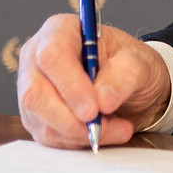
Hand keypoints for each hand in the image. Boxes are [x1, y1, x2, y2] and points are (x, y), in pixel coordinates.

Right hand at [16, 14, 170, 148]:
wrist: (131, 86)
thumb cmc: (131, 65)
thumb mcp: (140, 62)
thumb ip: (126, 74)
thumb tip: (103, 100)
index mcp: (60, 31)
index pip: (52, 55)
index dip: (70, 85)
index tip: (93, 110)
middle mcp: (37, 58)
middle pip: (35, 93)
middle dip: (70, 119)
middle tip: (102, 128)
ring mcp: (32, 88)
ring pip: (41, 120)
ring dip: (79, 133)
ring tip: (116, 129)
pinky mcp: (36, 116)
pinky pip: (48, 136)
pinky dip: (76, 141)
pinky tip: (101, 133)